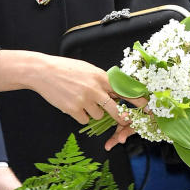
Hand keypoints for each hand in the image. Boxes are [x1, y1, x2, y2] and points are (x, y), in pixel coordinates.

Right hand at [0, 49, 143, 127]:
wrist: (43, 72)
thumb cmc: (65, 68)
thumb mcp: (87, 69)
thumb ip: (101, 80)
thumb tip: (114, 89)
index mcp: (100, 77)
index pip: (124, 90)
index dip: (136, 99)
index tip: (146, 106)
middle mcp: (95, 89)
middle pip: (115, 109)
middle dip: (121, 117)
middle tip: (125, 120)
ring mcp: (84, 100)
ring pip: (98, 116)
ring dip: (93, 112)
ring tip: (81, 101)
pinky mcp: (73, 109)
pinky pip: (84, 119)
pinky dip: (80, 115)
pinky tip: (72, 105)